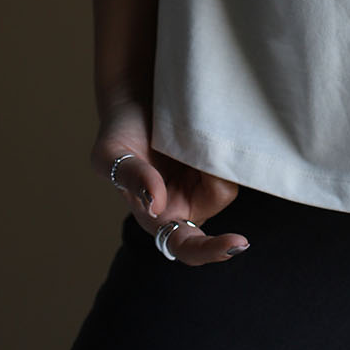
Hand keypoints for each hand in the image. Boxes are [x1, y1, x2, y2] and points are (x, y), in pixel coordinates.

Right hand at [92, 100, 250, 266]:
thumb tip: (156, 206)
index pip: (188, 247)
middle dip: (211, 172)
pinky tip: (204, 127)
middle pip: (219, 197)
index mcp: (159, 216)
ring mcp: (205, 181)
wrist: (138, 99)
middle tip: (183, 140)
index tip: (239, 243)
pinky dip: (222, 141)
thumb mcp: (111, 155)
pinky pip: (233, 155)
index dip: (212, 250)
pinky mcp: (218, 160)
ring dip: (215, 152)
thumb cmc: (120, 133)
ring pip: (229, 174)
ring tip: (188, 133)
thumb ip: (131, 178)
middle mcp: (187, 203)